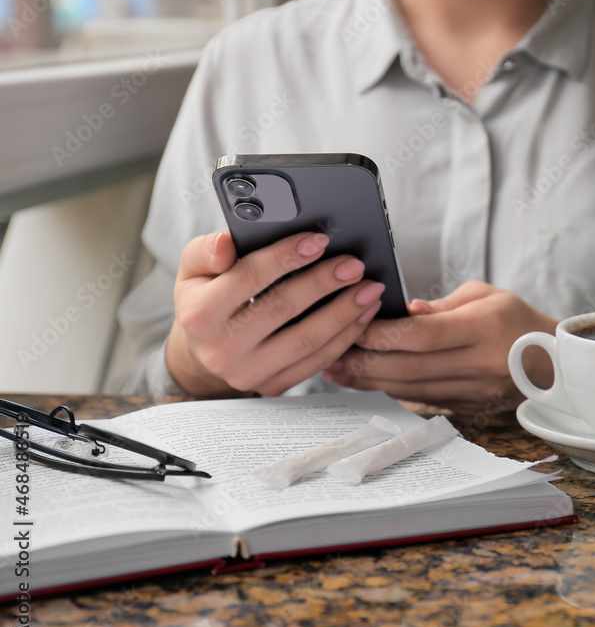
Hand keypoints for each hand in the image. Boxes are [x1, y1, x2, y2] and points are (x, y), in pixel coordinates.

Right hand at [165, 231, 385, 396]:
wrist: (205, 352)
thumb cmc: (206, 300)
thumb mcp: (193, 271)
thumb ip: (206, 251)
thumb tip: (225, 245)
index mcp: (199, 315)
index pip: (249, 278)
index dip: (287, 256)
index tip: (319, 240)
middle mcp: (222, 349)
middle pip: (284, 309)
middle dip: (324, 283)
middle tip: (354, 265)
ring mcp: (248, 373)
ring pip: (306, 340)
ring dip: (345, 312)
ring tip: (368, 289)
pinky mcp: (273, 387)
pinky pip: (317, 361)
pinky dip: (345, 337)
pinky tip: (362, 315)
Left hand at [323, 281, 556, 415]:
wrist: (554, 365)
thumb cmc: (516, 321)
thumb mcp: (486, 296)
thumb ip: (443, 305)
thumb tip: (405, 311)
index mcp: (485, 328)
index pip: (424, 335)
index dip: (385, 333)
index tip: (355, 325)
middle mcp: (479, 364)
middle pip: (411, 367)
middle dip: (366, 361)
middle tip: (333, 352)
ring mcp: (473, 390)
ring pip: (411, 390)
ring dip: (370, 380)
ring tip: (337, 369)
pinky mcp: (466, 407)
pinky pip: (421, 400)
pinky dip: (390, 389)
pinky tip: (367, 380)